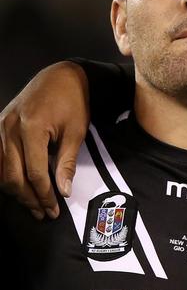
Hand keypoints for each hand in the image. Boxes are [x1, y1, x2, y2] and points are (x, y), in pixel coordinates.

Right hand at [0, 61, 89, 219]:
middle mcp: (9, 129)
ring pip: (2, 170)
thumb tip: (64, 190)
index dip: (44, 195)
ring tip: (34, 205)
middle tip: (45, 213)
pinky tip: (21, 187)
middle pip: (13, 176)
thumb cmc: (72, 101)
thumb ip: (67, 163)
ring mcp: (0, 127)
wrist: (60, 76)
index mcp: (30, 129)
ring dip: (17, 191)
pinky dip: (8, 175)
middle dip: (29, 198)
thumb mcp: (76, 132)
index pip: (34, 172)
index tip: (54, 210)